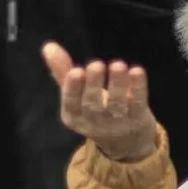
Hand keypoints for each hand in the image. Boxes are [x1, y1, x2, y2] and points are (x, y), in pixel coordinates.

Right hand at [42, 42, 159, 162]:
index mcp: (74, 117)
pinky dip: (138, 87)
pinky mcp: (139, 120)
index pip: (71, 103)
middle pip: (93, 104)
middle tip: (96, 64)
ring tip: (118, 64)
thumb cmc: (96, 110)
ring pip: (117, 104)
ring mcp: (118, 124)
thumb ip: (63, 71)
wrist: (126, 142)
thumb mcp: (77, 95)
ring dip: (117, 84)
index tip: (77, 71)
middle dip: (94, 84)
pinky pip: (138, 103)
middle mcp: (94, 124)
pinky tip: (137, 71)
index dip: (73, 88)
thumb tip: (48, 46)